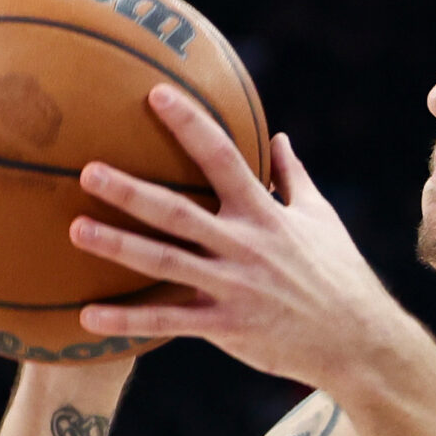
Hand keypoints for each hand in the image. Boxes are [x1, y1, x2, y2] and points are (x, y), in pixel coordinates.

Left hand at [68, 85, 419, 392]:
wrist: (359, 341)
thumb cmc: (340, 276)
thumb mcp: (322, 219)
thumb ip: (294, 177)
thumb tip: (280, 137)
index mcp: (265, 213)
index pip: (223, 157)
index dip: (189, 124)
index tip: (155, 94)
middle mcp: (244, 245)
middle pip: (178, 211)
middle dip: (131, 190)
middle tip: (87, 170)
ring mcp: (233, 287)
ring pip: (165, 262)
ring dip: (118, 246)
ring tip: (76, 229)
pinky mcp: (226, 327)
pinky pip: (168, 323)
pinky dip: (127, 321)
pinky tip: (88, 317)